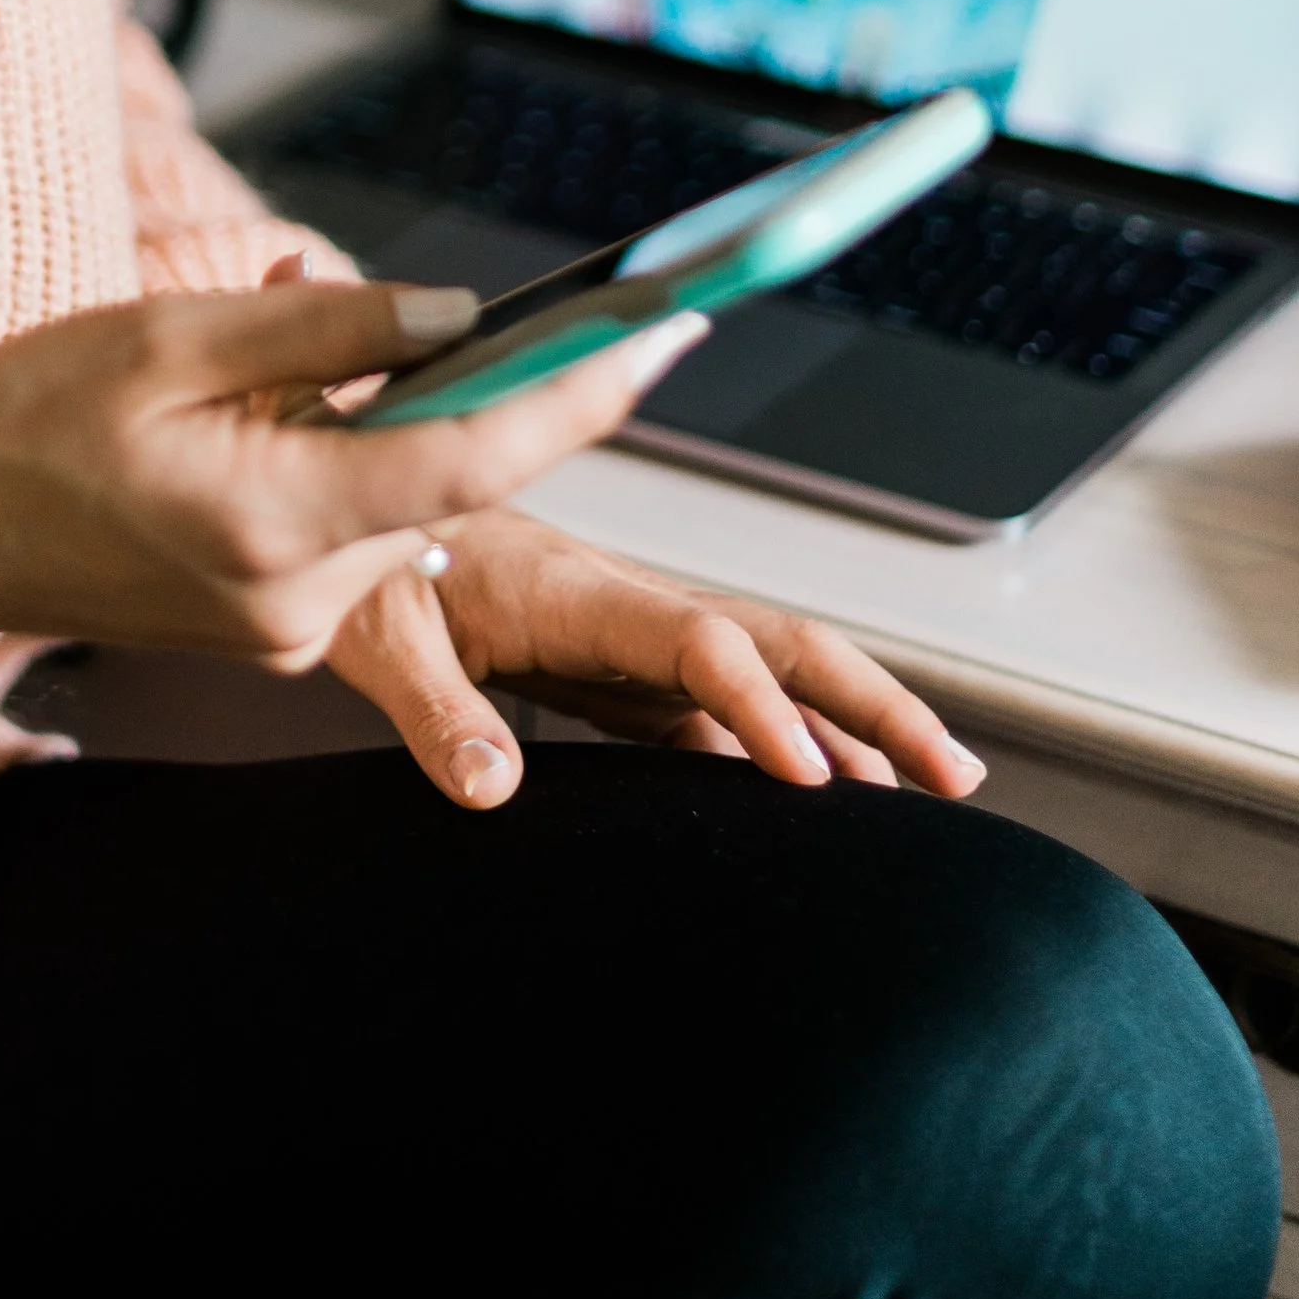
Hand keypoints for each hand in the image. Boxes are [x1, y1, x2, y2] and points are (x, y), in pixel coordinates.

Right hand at [0, 281, 705, 672]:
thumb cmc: (26, 420)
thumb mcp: (170, 336)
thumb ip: (325, 330)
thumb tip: (461, 317)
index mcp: (274, 522)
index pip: (475, 459)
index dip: (583, 393)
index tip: (669, 329)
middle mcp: (298, 601)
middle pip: (452, 480)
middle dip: (483, 383)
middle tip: (511, 297)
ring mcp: (286, 631)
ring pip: (407, 504)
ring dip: (398, 418)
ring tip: (288, 352)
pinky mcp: (272, 632)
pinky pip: (356, 528)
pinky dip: (354, 458)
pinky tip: (271, 408)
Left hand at [326, 506, 987, 810]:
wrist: (343, 498)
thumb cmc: (358, 559)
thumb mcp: (375, 635)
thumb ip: (433, 708)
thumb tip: (492, 791)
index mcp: (573, 591)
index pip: (696, 647)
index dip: (760, 709)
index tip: (812, 781)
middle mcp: (622, 605)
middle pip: (778, 644)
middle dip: (873, 702)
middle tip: (955, 779)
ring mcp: (626, 638)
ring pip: (766, 673)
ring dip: (850, 723)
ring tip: (930, 790)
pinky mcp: (611, 666)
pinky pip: (717, 709)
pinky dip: (783, 747)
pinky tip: (822, 799)